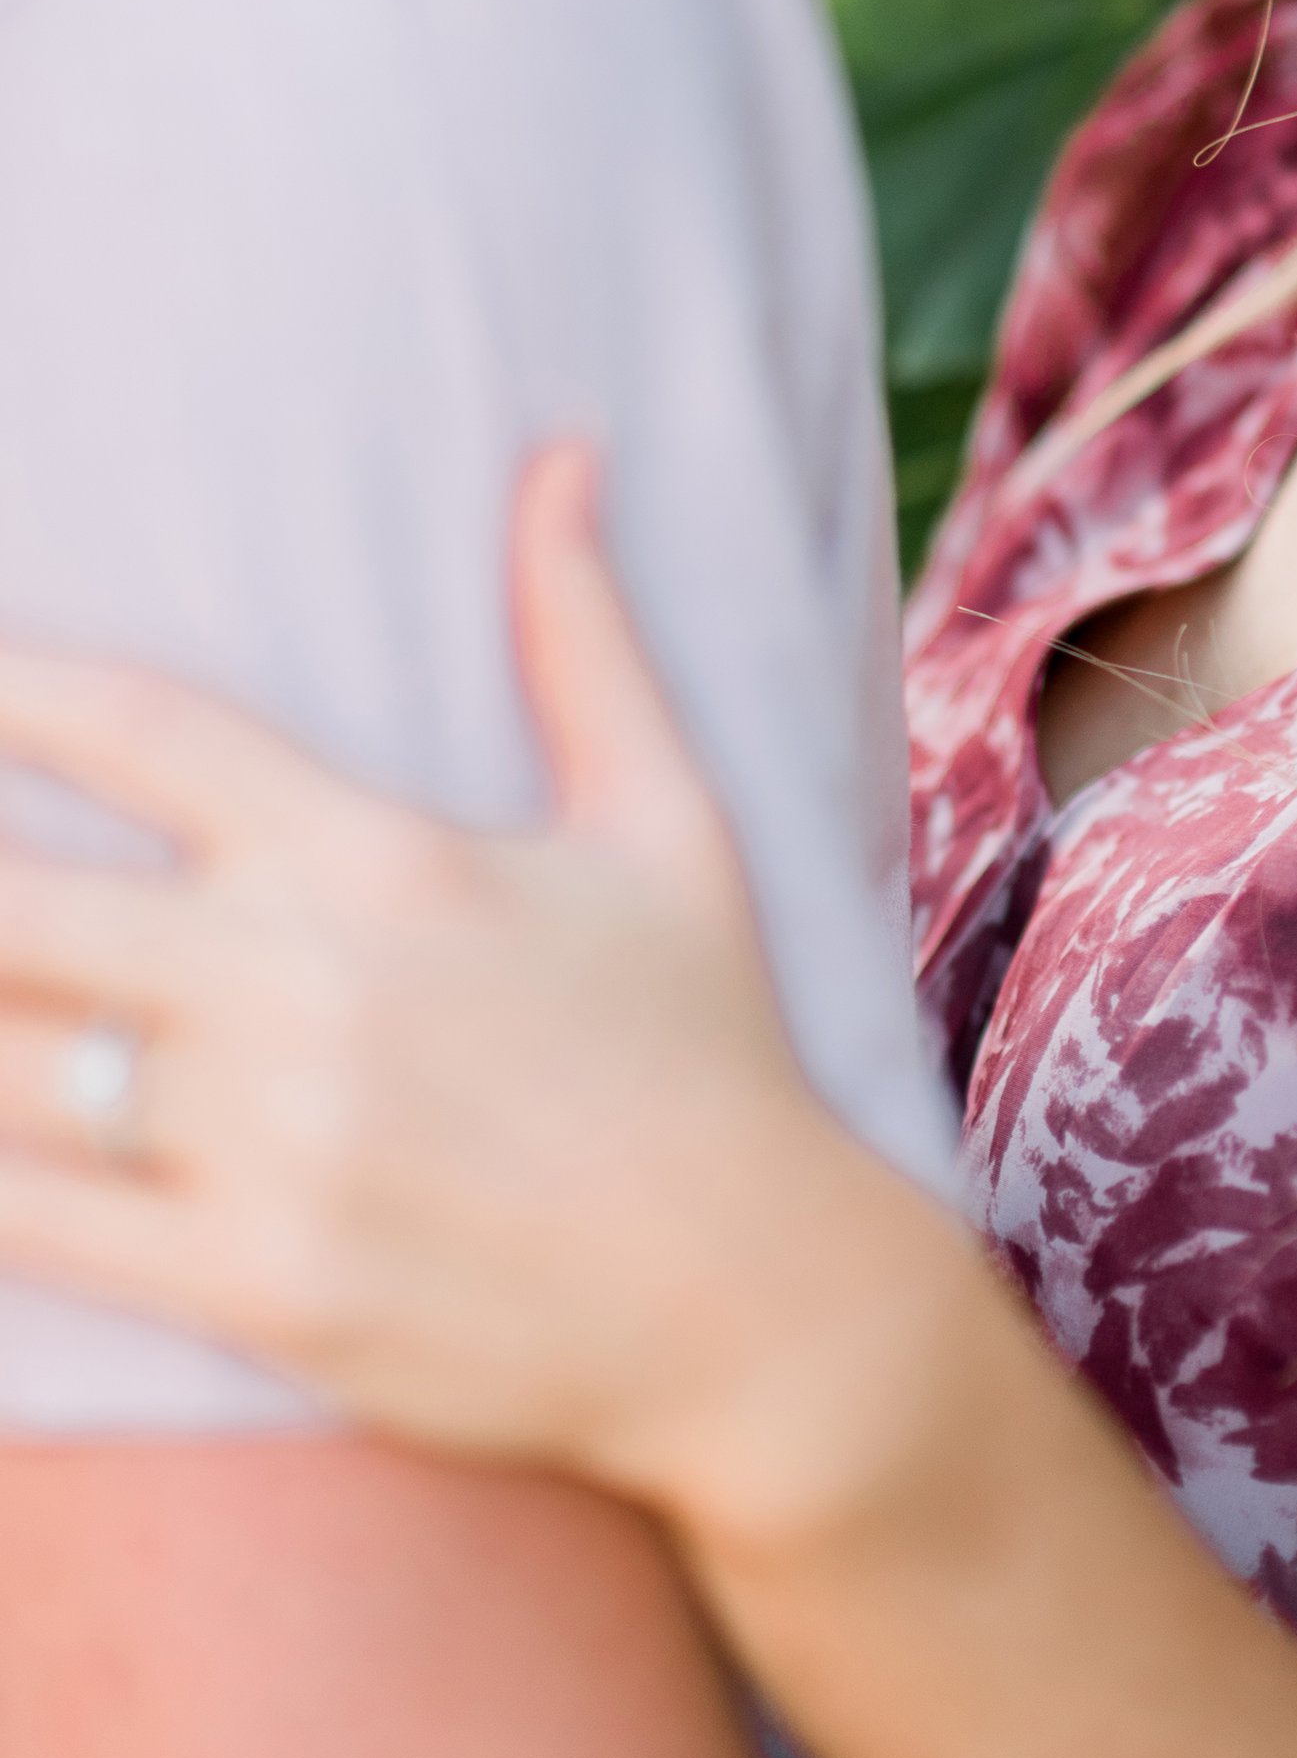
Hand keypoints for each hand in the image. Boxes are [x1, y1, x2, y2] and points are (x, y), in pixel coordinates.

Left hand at [0, 449, 963, 1529]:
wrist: (759, 1306)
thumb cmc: (705, 1045)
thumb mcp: (665, 822)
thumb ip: (581, 634)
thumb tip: (563, 451)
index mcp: (380, 859)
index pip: (133, 727)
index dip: (0, 685)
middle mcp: (303, 990)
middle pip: (10, 902)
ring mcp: (266, 1148)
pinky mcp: (249, 1289)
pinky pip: (24, 1223)